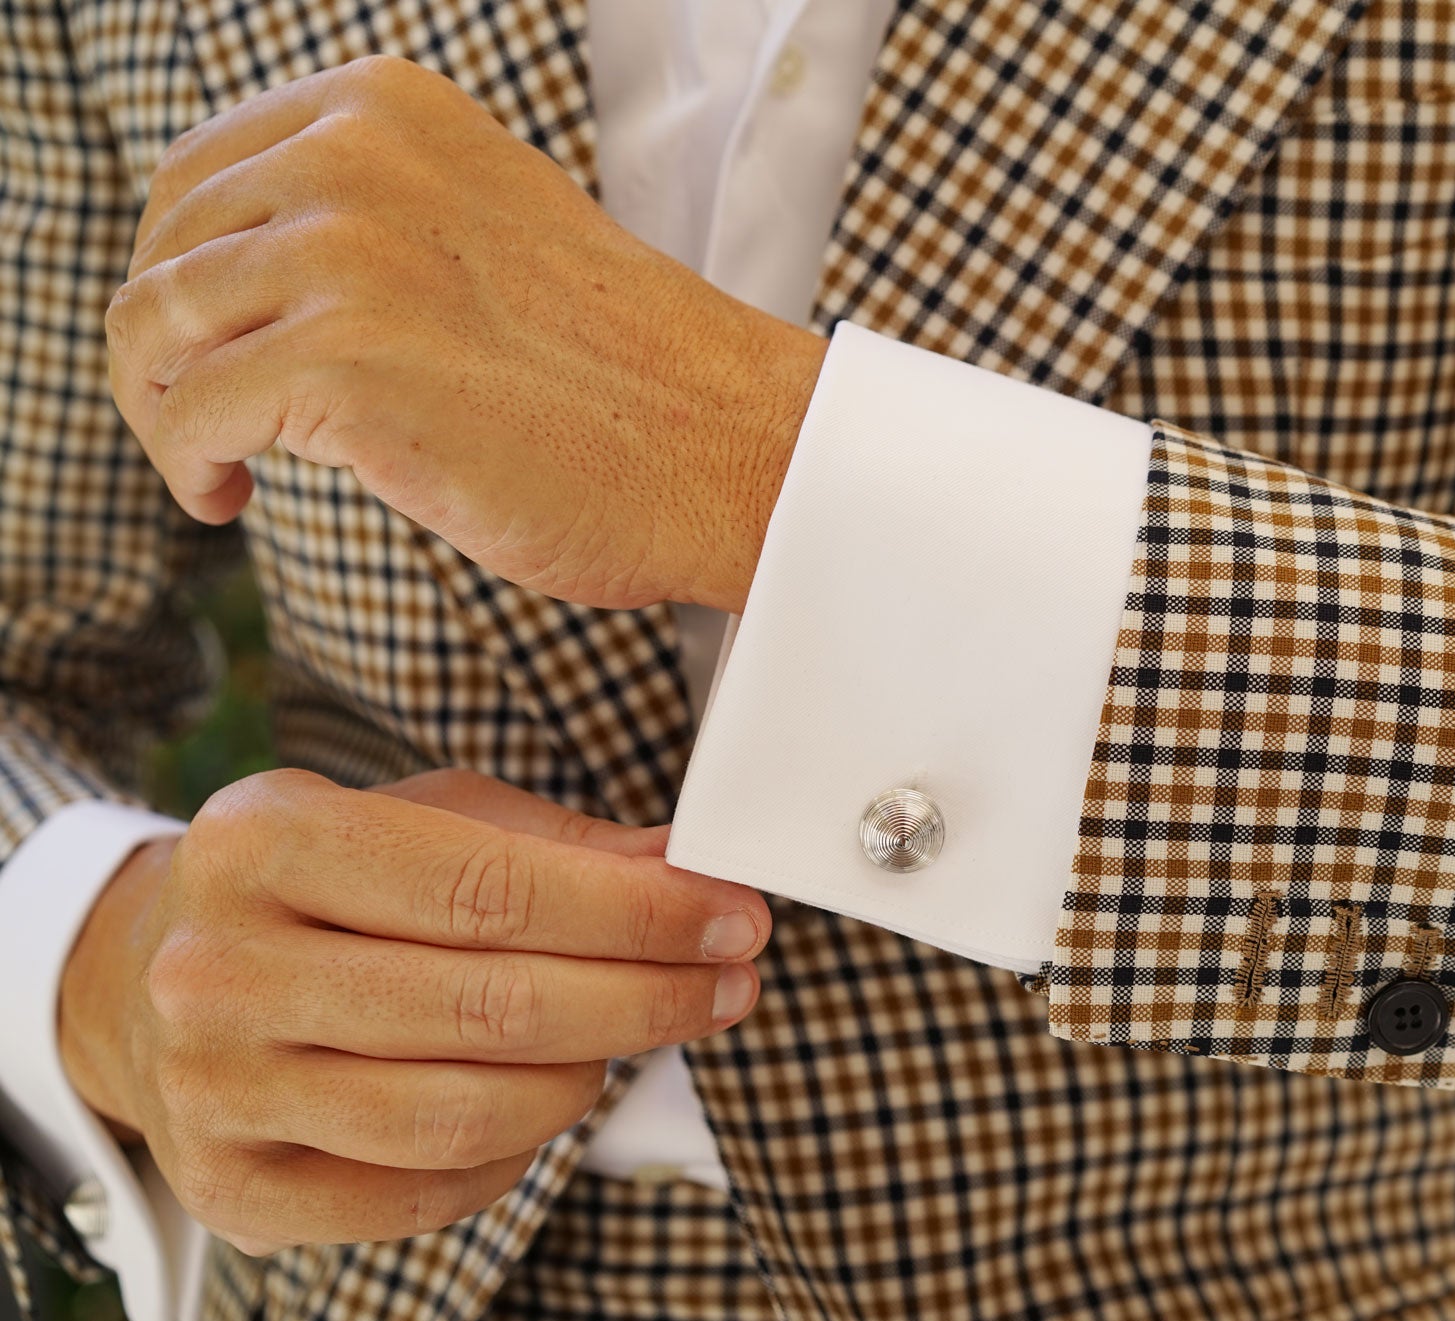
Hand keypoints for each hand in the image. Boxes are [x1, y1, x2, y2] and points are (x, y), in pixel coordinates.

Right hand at [55, 768, 766, 1254]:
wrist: (149, 976)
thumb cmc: (322, 884)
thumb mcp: (418, 817)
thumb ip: (551, 842)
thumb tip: (686, 866)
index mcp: (263, 839)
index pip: (487, 888)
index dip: (633, 913)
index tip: (732, 917)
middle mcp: (217, 966)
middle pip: (488, 1008)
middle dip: (644, 998)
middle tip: (729, 982)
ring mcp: (214, 1087)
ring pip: (460, 1114)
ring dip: (587, 1079)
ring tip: (636, 1037)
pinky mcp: (233, 1186)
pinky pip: (421, 1193)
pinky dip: (514, 1154)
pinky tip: (547, 1098)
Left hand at [107, 54, 827, 612]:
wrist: (728, 447)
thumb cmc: (626, 374)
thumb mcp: (484, 229)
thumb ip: (375, 220)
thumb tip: (247, 279)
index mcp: (388, 111)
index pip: (198, 176)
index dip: (181, 275)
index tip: (215, 349)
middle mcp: (354, 158)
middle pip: (162, 253)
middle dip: (164, 351)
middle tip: (212, 424)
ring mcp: (347, 255)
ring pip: (151, 330)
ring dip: (164, 413)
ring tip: (220, 467)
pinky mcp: (344, 361)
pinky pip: (188, 415)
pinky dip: (189, 467)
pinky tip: (234, 499)